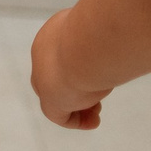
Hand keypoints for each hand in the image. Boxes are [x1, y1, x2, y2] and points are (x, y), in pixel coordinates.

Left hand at [34, 8, 111, 128]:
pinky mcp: (50, 101)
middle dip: (75, 88)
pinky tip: (92, 121)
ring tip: (96, 108)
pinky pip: (58, 116)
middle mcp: (41, 57)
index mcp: (50, 37)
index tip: (95, 74)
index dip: (75, 69)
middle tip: (95, 95)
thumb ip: (94, 37)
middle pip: (54, 77)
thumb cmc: (93, 33)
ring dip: (78, 105)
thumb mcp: (93, 29)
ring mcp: (42, 80)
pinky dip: (76, 121)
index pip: (58, 57)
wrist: (82, 48)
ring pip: (57, 96)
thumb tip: (108, 39)